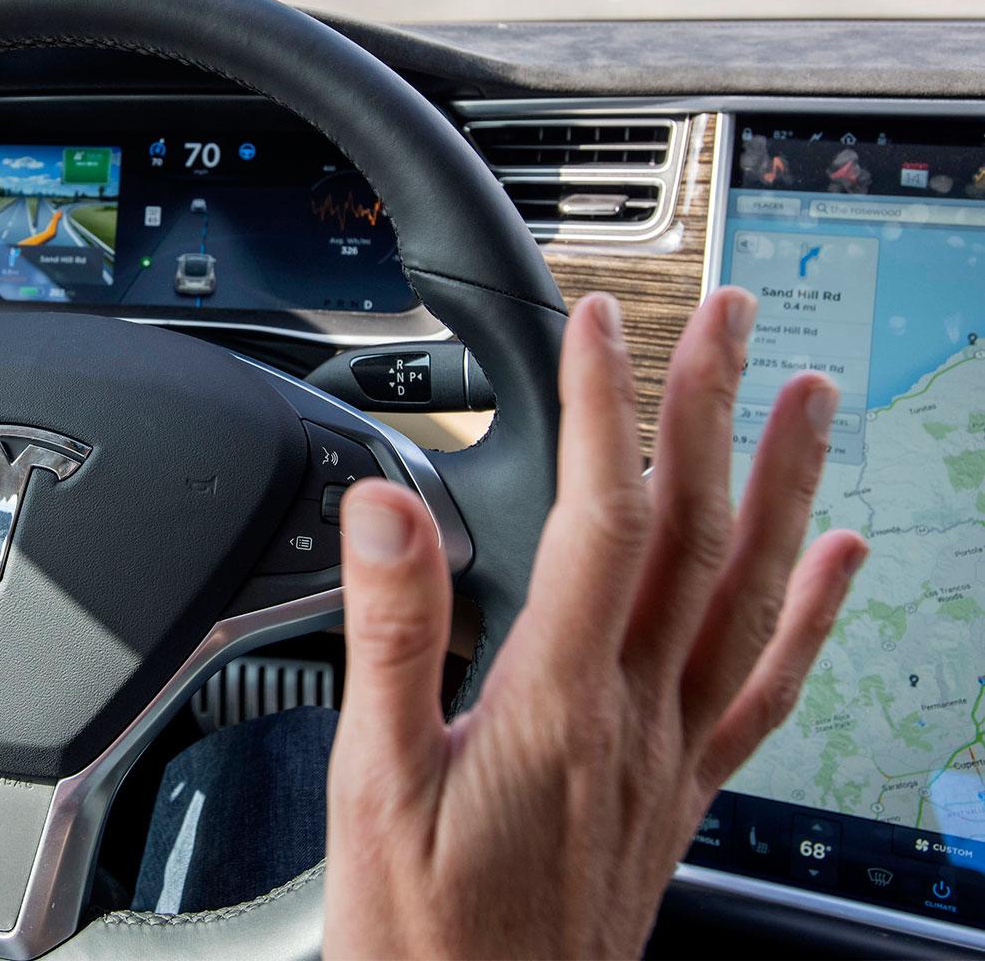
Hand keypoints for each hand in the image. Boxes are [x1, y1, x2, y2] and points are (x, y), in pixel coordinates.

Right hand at [322, 288, 867, 958]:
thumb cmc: (426, 934)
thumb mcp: (373, 786)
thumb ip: (392, 636)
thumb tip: (388, 508)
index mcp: (555, 702)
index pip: (600, 518)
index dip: (602, 407)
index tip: (598, 322)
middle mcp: (633, 716)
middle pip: (694, 533)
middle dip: (711, 407)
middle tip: (727, 314)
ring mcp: (672, 753)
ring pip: (748, 594)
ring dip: (784, 485)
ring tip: (807, 397)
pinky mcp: (683, 791)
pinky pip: (766, 689)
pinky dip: (812, 617)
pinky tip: (839, 562)